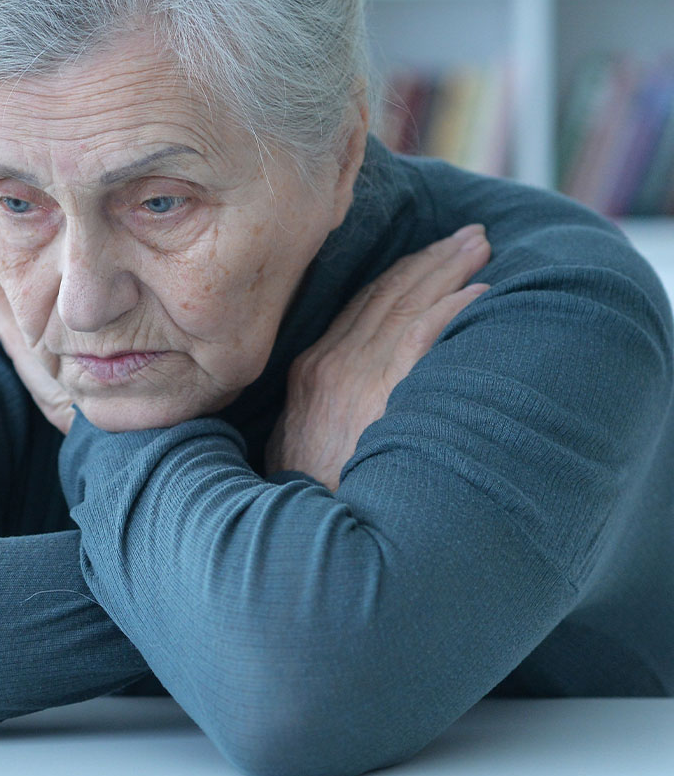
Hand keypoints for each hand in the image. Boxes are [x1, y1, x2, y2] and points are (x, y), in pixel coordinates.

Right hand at [264, 223, 492, 491]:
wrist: (297, 539)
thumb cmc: (304, 499)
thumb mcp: (295, 445)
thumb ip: (320, 412)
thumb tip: (347, 402)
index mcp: (310, 372)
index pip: (358, 308)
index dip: (398, 276)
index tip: (427, 256)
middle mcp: (329, 366)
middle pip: (386, 296)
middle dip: (430, 261)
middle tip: (469, 236)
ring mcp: (354, 380)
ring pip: (407, 307)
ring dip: (447, 272)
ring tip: (480, 247)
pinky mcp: (379, 397)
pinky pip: (421, 339)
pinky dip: (450, 311)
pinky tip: (479, 293)